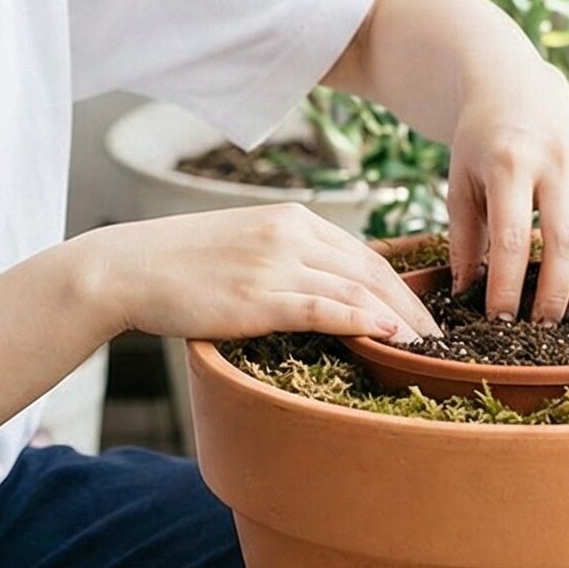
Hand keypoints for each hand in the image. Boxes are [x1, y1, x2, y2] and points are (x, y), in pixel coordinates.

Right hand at [77, 204, 441, 343]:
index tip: (422, 314)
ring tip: (426, 348)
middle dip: (412, 305)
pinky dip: (363, 320)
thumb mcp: (244, 248)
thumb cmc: (181, 266)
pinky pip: (325, 307)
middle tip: (440, 338)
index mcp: (292, 219)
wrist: (128, 268)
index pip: (363, 253)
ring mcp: (276, 263)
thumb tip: (322, 293)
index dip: (401, 286)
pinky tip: (390, 336)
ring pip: (357, 288)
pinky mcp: (259, 296)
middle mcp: (292, 234)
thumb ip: (287, 261)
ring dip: (398, 319)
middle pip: (372, 269)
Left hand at [446, 85, 568, 324]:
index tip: (499, 321)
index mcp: (510, 163)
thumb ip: (464, 240)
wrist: (517, 91)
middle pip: (566, 241)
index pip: (512, 239)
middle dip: (556, 293)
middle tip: (542, 329)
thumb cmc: (481, 147)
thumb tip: (465, 296)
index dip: (508, 286)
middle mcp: (557, 161)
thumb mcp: (460, 185)